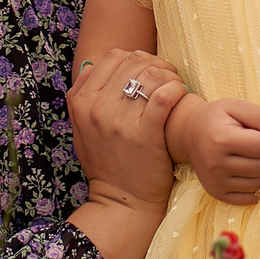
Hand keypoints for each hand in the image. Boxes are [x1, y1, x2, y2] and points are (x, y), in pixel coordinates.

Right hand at [70, 48, 187, 209]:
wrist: (121, 201)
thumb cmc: (107, 163)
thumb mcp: (82, 128)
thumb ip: (85, 96)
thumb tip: (96, 64)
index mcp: (80, 102)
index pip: (113, 57)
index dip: (136, 58)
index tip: (149, 71)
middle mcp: (96, 108)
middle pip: (133, 61)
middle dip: (155, 64)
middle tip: (167, 78)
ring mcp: (119, 121)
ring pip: (151, 74)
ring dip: (169, 75)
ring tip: (175, 87)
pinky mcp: (144, 134)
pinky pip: (164, 95)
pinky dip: (176, 89)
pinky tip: (179, 95)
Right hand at [170, 96, 259, 205]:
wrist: (189, 134)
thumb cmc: (217, 118)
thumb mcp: (236, 107)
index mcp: (221, 139)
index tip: (254, 132)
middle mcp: (216, 163)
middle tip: (251, 145)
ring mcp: (215, 181)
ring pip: (259, 183)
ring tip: (247, 157)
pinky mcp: (216, 193)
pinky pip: (249, 198)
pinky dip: (253, 186)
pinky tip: (245, 173)